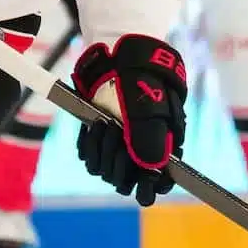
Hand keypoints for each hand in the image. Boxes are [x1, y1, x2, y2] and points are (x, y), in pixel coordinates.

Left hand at [70, 34, 188, 205]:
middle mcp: (137, 156)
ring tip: (105, 124)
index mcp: (160, 153)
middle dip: (119, 162)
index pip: (156, 186)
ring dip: (103, 150)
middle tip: (118, 134)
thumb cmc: (144, 84)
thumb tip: (150, 170)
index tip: (144, 184)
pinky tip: (94, 124)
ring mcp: (116, 149)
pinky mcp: (97, 141)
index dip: (150, 188)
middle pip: (124, 182)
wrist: (123, 59)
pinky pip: (88, 157)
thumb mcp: (152, 110)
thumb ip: (151, 141)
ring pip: (104, 171)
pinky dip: (90, 143)